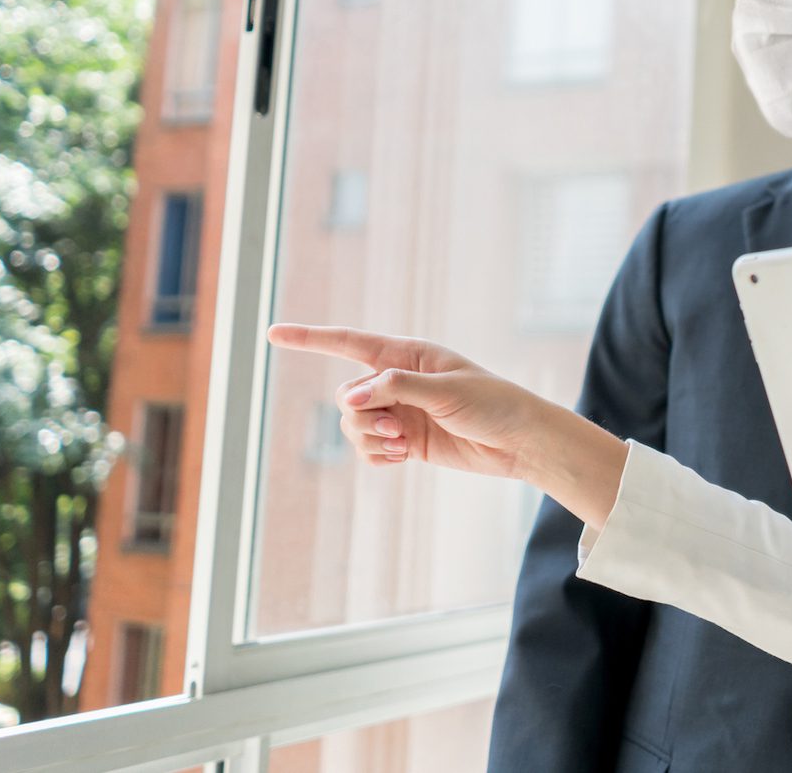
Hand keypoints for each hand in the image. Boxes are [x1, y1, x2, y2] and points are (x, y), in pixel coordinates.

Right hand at [265, 323, 628, 527]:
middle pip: (347, 396)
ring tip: (404, 442)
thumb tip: (351, 397)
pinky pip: (368, 450)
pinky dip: (378, 456)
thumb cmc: (493, 403)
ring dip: (371, 438)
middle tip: (398, 427)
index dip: (309, 339)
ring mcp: (399, 412)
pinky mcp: (405, 441)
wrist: (519, 441)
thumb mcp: (446, 391)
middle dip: (362, 415)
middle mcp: (397, 380)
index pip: (348, 343)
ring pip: (353, 426)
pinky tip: (403, 457)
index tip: (272, 334)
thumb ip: (398, 389)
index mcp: (407, 354)